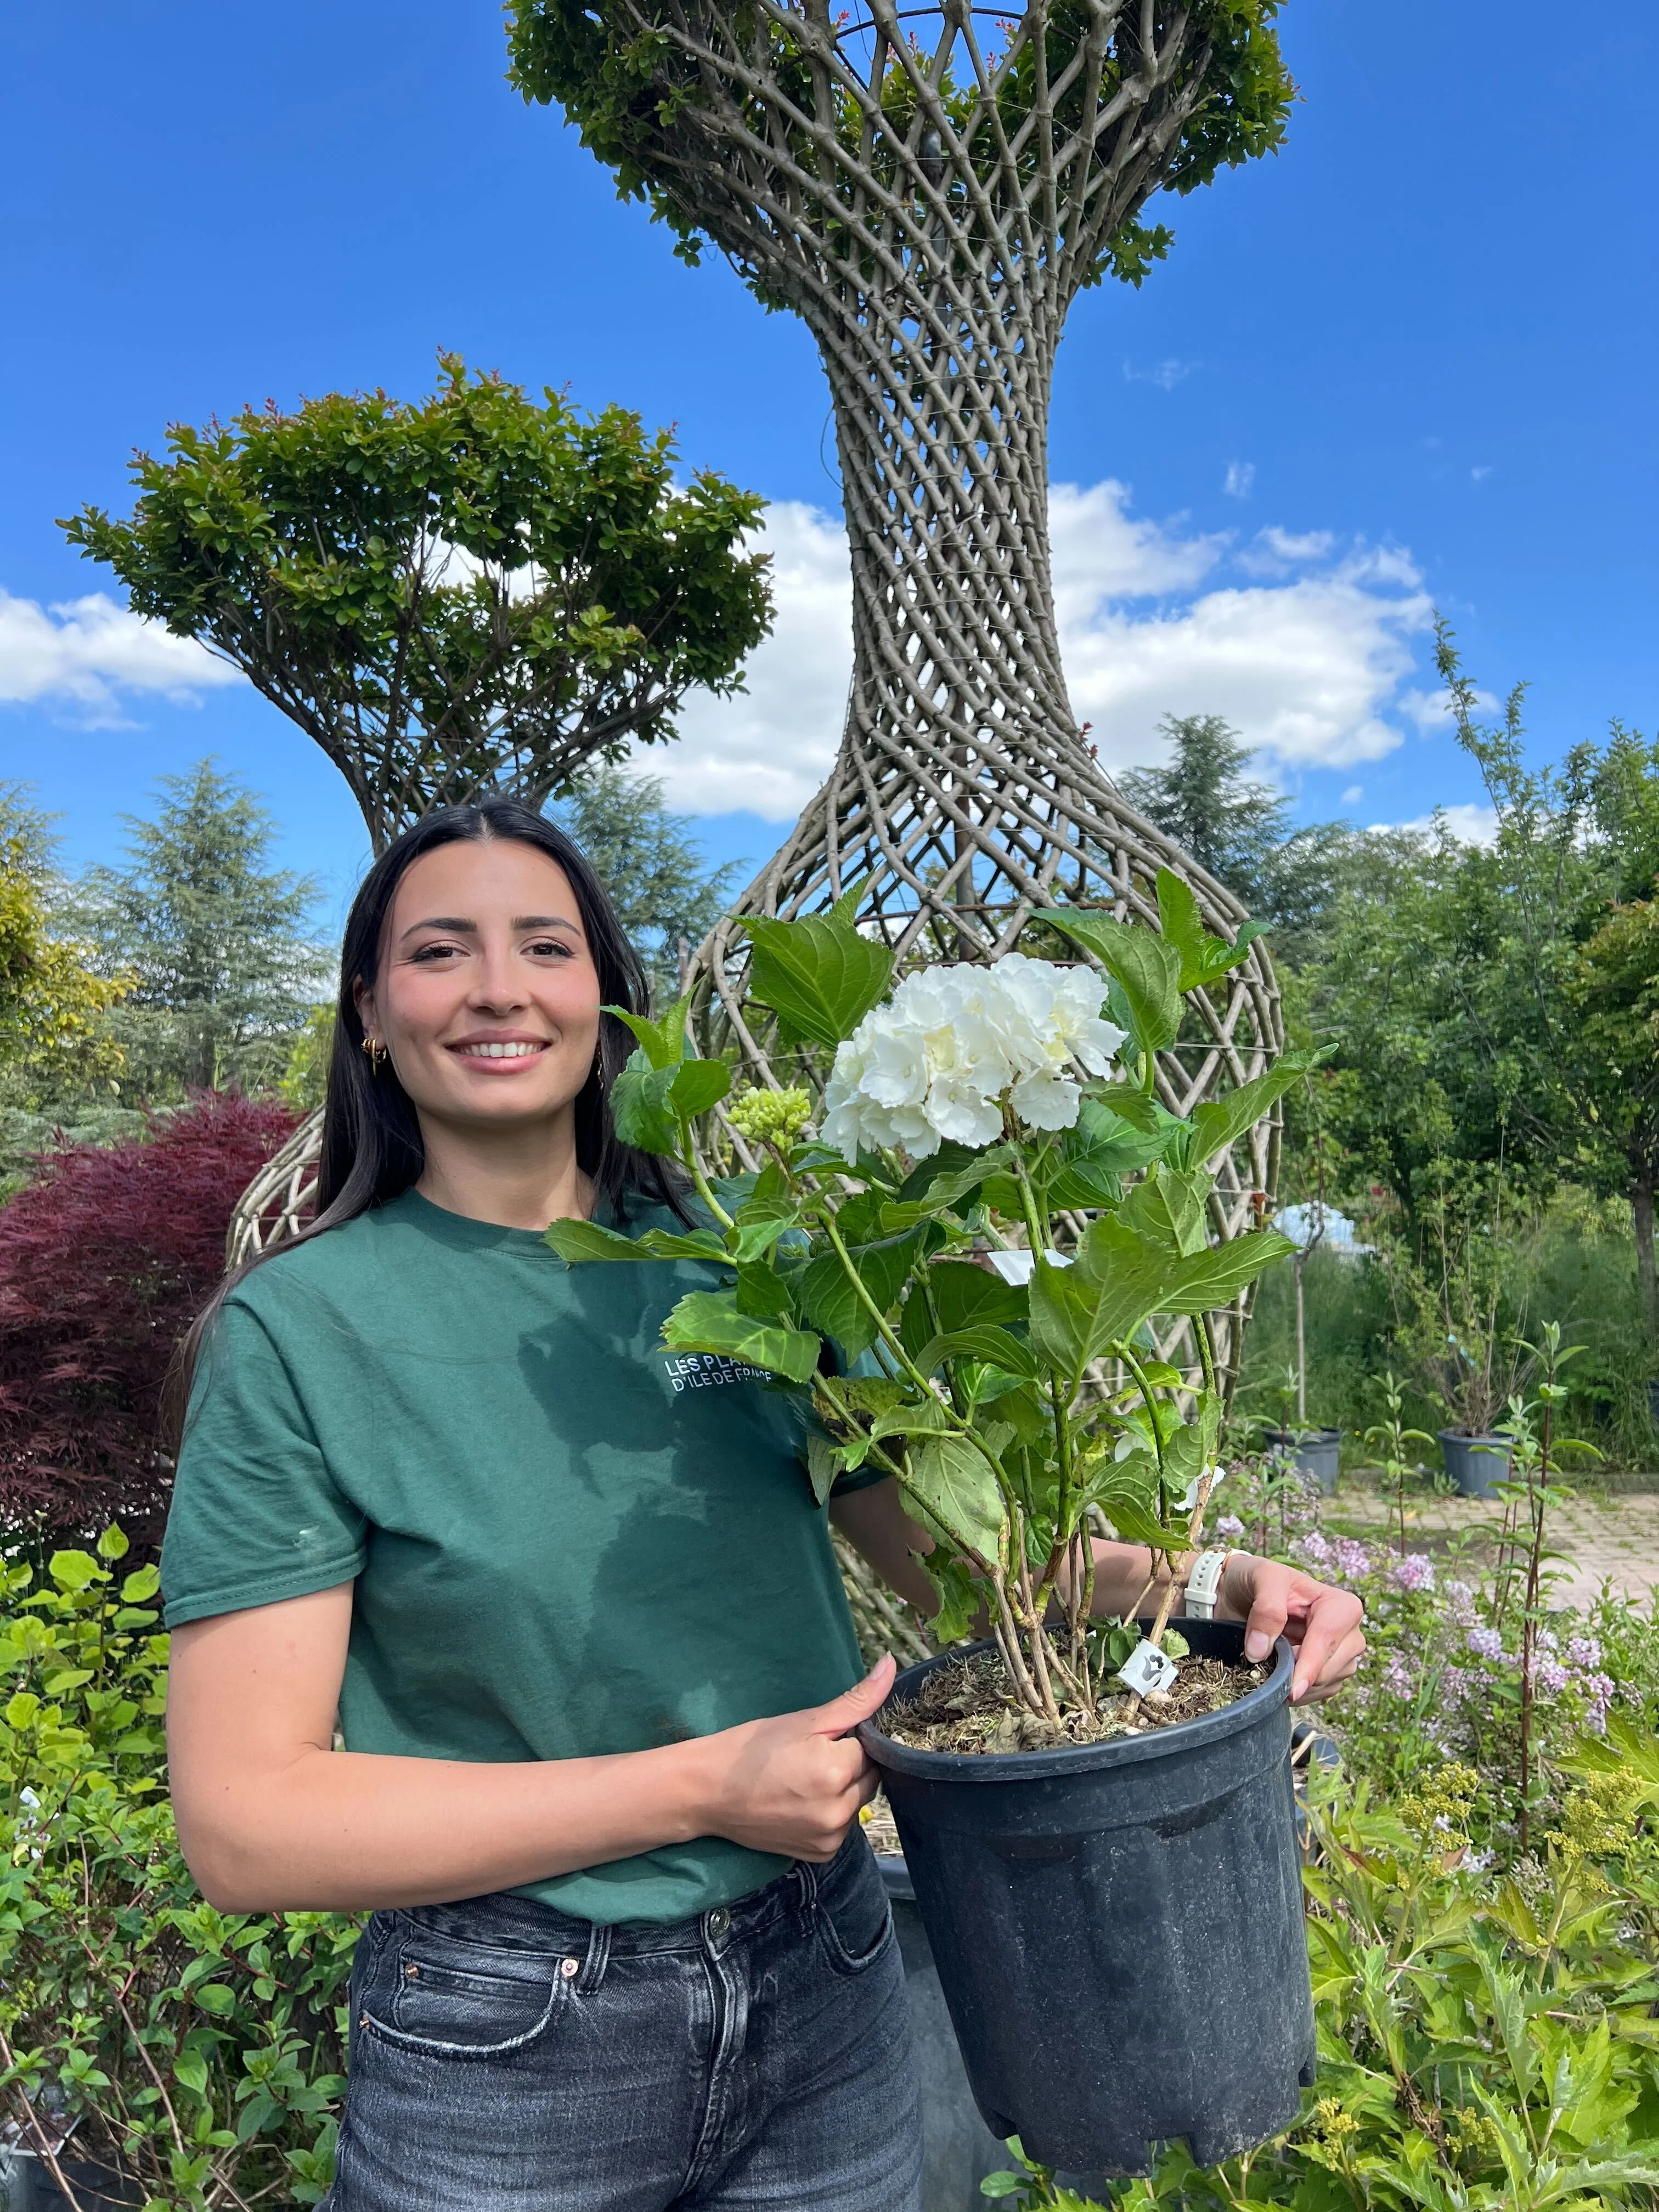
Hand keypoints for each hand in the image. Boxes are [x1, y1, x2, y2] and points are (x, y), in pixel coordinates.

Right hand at [691, 1657, 894, 1862]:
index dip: (846, 1738)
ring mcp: (829, 1837)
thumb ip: (856, 1699)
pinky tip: (802, 1801)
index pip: (869, 1747)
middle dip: (849, 1764)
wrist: (709, 1791)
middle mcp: (839, 1811)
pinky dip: (830, 1813)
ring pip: (856, 1802)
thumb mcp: (805, 1720)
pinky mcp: (820, 1854)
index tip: (819, 1738)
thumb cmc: (752, 1748)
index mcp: (837, 1771)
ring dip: (842, 1789)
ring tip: (803, 1778)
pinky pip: (841, 1827)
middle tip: (810, 1756)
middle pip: (868, 1777)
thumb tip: (891, 1665)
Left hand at [1215, 1555, 1364, 1705]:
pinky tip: (1278, 1676)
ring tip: (1270, 1663)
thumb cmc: (1258, 1581)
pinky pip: (1318, 1694)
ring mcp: (1343, 1656)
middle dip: (1297, 1673)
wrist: (1243, 1595)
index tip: (1291, 1689)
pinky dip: (1297, 1692)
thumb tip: (1261, 1652)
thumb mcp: (1261, 1577)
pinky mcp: (1331, 1674)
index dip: (1309, 1665)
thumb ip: (1266, 1608)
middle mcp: (1350, 1632)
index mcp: (1341, 1605)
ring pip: (1326, 1685)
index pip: (1327, 1640)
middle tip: (1265, 1661)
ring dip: (1295, 1683)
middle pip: (1330, 1668)